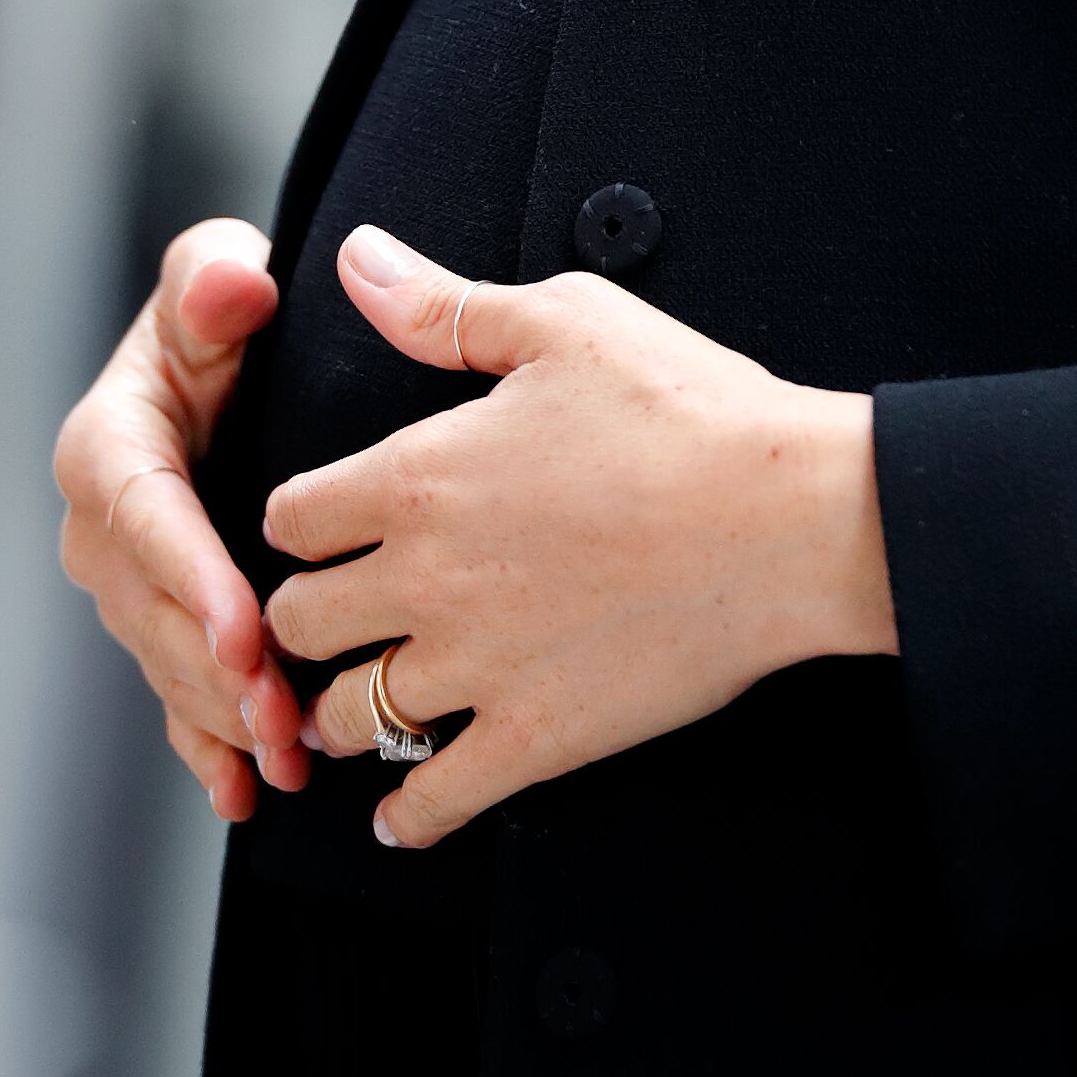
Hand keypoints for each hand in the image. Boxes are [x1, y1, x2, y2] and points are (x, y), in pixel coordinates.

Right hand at [54, 219, 310, 821]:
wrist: (225, 361)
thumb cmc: (222, 312)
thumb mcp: (213, 275)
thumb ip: (211, 275)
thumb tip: (231, 286)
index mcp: (108, 448)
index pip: (146, 520)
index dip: (192, 580)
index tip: (245, 632)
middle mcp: (105, 529)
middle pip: (157, 615)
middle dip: (218, 673)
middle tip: (286, 718)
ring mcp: (131, 588)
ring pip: (172, 667)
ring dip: (224, 720)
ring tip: (288, 761)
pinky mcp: (163, 624)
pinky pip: (178, 696)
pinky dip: (207, 747)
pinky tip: (243, 793)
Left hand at [264, 226, 896, 850]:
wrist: (789, 517)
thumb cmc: (688, 409)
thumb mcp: (564, 321)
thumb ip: (443, 304)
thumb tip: (359, 259)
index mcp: (419, 476)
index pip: (288, 517)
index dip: (303, 517)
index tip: (326, 525)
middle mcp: (426, 578)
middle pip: (295, 622)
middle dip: (303, 615)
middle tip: (334, 614)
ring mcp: (476, 666)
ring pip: (346, 715)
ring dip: (341, 710)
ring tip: (359, 702)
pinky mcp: (533, 736)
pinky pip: (431, 803)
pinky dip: (405, 817)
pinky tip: (401, 813)